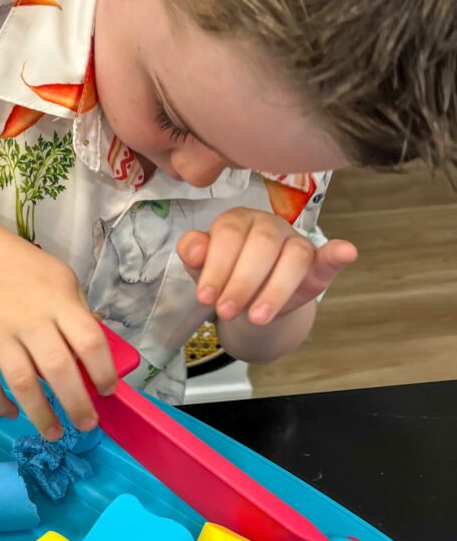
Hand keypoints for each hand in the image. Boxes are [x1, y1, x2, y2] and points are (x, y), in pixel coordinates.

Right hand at [0, 224, 116, 439]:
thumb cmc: (29, 273)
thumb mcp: (64, 281)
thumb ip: (79, 317)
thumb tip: (95, 361)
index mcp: (58, 303)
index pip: (89, 341)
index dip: (103, 371)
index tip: (108, 391)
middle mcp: (29, 321)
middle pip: (57, 369)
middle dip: (76, 404)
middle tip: (86, 425)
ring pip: (21, 383)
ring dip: (40, 415)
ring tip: (54, 434)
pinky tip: (14, 413)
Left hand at [177, 208, 356, 324]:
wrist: (249, 301)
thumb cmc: (226, 277)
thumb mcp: (202, 270)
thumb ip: (194, 255)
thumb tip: (193, 249)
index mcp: (237, 221)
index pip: (228, 236)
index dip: (216, 267)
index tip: (204, 298)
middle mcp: (267, 226)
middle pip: (261, 245)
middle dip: (242, 281)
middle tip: (226, 312)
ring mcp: (294, 241)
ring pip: (293, 257)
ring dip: (276, 289)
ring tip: (257, 318)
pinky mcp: (317, 262)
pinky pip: (329, 255)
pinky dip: (338, 254)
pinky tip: (347, 252)